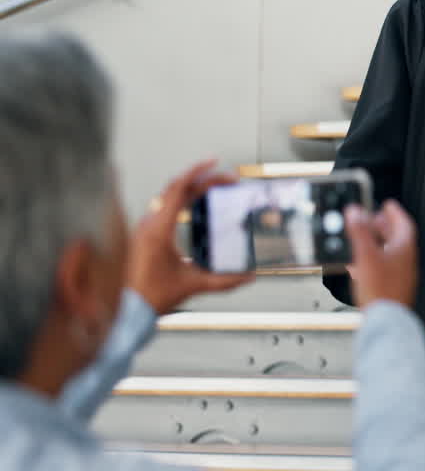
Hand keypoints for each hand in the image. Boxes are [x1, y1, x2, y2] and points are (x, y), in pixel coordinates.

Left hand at [127, 160, 251, 314]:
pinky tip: (194, 204)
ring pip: (167, 195)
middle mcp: (148, 224)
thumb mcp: (194, 285)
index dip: (198, 173)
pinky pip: (162, 207)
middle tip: (225, 178)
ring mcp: (143, 228)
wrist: (127, 309)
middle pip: (176, 188)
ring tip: (212, 186)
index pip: (179, 189)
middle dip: (202, 178)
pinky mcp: (143, 234)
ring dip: (190, 187)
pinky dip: (181, 199)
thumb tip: (248, 277)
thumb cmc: (151, 296)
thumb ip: (225, 281)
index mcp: (159, 230)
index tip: (215, 164)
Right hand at [346, 200, 417, 308]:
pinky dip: (375, 259)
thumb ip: (360, 232)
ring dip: (379, 242)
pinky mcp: (393, 287)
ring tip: (365, 239)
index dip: (395, 212)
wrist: (385, 319)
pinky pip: (385, 267)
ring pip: (391, 252)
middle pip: (398, 237)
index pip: (404, 224)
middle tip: (375, 219)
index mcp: (405, 249)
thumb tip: (355, 212)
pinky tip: (362, 263)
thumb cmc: (381, 290)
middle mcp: (406, 261)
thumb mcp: (366, 255)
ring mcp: (401, 275)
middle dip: (385, 226)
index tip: (388, 205)